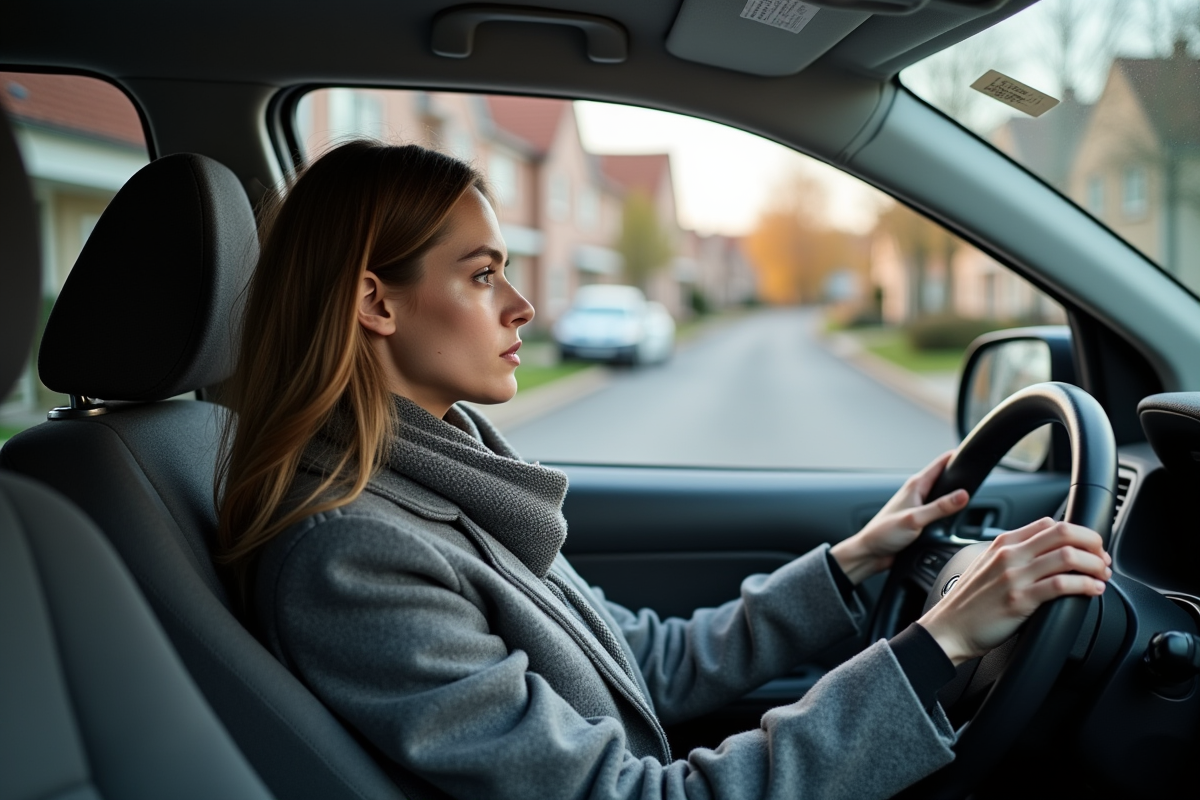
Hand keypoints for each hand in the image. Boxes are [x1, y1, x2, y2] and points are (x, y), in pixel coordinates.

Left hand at [830, 451, 968, 583]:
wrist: (871, 554)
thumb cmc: (884, 533)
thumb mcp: (915, 519)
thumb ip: (940, 508)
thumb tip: (963, 495)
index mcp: (915, 486)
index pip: (940, 464)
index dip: (956, 457)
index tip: (972, 455)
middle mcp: (918, 494)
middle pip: (944, 480)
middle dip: (960, 477)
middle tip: (979, 477)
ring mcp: (919, 507)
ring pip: (943, 497)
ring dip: (955, 497)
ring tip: (973, 496)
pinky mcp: (921, 521)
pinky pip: (940, 512)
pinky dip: (949, 512)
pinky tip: (956, 518)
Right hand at [919, 518, 1111, 665]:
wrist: (947, 629)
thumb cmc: (968, 603)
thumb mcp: (986, 567)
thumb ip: (1012, 557)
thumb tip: (1045, 555)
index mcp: (1002, 543)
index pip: (1049, 524)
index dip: (1077, 533)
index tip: (1089, 548)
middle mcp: (1009, 555)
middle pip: (1063, 533)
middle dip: (1092, 543)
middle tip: (1102, 558)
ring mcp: (1014, 577)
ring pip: (1067, 557)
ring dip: (1094, 565)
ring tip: (1102, 575)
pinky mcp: (1020, 600)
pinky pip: (1061, 585)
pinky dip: (1085, 585)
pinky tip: (1093, 590)